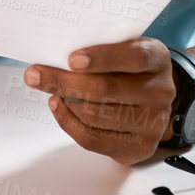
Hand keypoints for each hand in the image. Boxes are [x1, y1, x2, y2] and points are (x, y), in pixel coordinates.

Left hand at [25, 38, 176, 164]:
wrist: (151, 101)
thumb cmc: (128, 69)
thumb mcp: (123, 48)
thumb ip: (99, 47)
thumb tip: (53, 53)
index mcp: (157, 58)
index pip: (133, 56)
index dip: (102, 58)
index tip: (72, 60)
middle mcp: (161, 91)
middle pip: (105, 89)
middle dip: (63, 82)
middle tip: (34, 75)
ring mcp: (154, 122)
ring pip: (94, 115)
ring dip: (65, 102)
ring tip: (52, 91)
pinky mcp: (140, 147)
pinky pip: (93, 139)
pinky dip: (68, 122)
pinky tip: (59, 107)